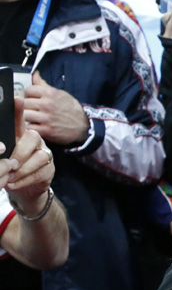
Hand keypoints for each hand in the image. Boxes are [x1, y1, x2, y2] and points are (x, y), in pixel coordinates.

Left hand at [3, 98, 54, 214]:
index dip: (19, 111)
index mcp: (22, 136)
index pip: (20, 121)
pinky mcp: (49, 170)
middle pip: (33, 138)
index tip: (17, 99)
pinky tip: (14, 183)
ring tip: (10, 178)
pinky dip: (25, 179)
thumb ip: (2, 146)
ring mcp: (44, 155)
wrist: (25, 190)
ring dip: (23, 169)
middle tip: (10, 163)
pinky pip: (40, 172)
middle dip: (20, 152)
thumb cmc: (11, 170)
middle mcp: (35, 142)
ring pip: (40, 157)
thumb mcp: (5, 155)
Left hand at [23, 72, 89, 144]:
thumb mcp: (61, 94)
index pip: (28, 90)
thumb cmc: (72, 110)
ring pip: (25, 114)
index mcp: (50, 93)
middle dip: (28, 107)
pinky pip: (29, 127)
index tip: (34, 100)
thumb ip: (45, 85)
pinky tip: (38, 126)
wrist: (84, 127)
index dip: (30, 95)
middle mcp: (47, 104)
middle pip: (25, 103)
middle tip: (34, 110)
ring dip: (28, 117)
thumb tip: (35, 74)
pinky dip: (32, 127)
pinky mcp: (46, 130)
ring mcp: (46, 118)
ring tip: (35, 118)